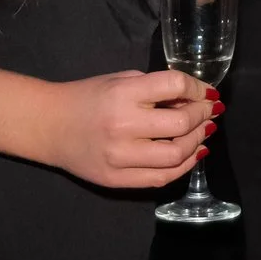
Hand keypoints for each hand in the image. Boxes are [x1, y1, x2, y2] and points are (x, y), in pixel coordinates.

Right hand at [39, 69, 216, 188]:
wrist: (50, 126)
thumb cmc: (88, 97)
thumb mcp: (120, 80)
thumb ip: (154, 89)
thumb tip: (192, 100)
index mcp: (123, 94)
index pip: (174, 86)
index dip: (198, 89)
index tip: (208, 92)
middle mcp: (123, 126)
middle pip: (181, 125)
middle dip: (203, 116)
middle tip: (210, 112)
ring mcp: (119, 157)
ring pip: (175, 156)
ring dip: (197, 143)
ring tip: (204, 133)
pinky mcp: (116, 179)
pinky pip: (160, 178)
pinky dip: (182, 167)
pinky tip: (192, 154)